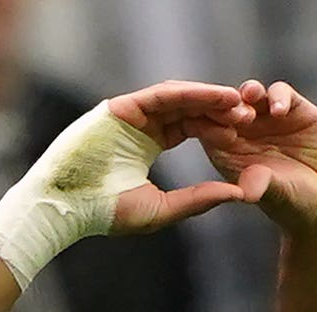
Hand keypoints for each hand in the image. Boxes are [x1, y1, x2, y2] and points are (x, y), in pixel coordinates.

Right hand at [103, 81, 259, 233]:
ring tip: (237, 101)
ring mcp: (130, 114)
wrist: (67, 208)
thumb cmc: (106, 214)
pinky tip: (215, 97)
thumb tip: (237, 194)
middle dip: (218, 109)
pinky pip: (163, 94)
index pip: (190, 128)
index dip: (217, 128)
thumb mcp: (163, 208)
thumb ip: (197, 199)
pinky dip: (190, 93)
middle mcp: (142, 125)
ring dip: (209, 97)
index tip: (245, 133)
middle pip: (188, 108)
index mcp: (148, 145)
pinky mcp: (122, 107)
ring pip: (179, 97)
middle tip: (249, 113)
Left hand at [195, 79, 316, 233]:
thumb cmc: (294, 203)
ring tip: (250, 99)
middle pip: (224, 106)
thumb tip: (247, 191)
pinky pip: (279, 92)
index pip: (205, 129)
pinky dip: (278, 96)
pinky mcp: (292, 108)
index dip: (205, 123)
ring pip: (249, 94)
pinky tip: (280, 111)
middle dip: (224, 105)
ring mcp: (266, 117)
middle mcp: (243, 132)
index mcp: (226, 152)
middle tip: (232, 112)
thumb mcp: (277, 196)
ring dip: (247, 94)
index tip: (209, 126)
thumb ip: (262, 185)